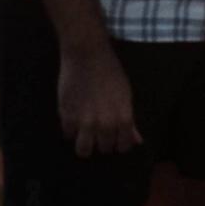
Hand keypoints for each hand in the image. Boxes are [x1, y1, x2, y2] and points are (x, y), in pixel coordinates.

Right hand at [58, 42, 142, 156]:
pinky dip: (71, 130)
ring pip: (84, 151)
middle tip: (100, 132)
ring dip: (86, 144)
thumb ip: (130, 120)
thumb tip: (137, 141)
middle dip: (103, 142)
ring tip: (86, 133)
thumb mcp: (126, 94)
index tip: (116, 138)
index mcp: (123, 117)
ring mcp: (84, 122)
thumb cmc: (111, 71)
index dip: (120, 143)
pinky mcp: (67, 117)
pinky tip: (74, 119)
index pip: (124, 146)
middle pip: (104, 149)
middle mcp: (105, 124)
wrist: (88, 54)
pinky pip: (68, 135)